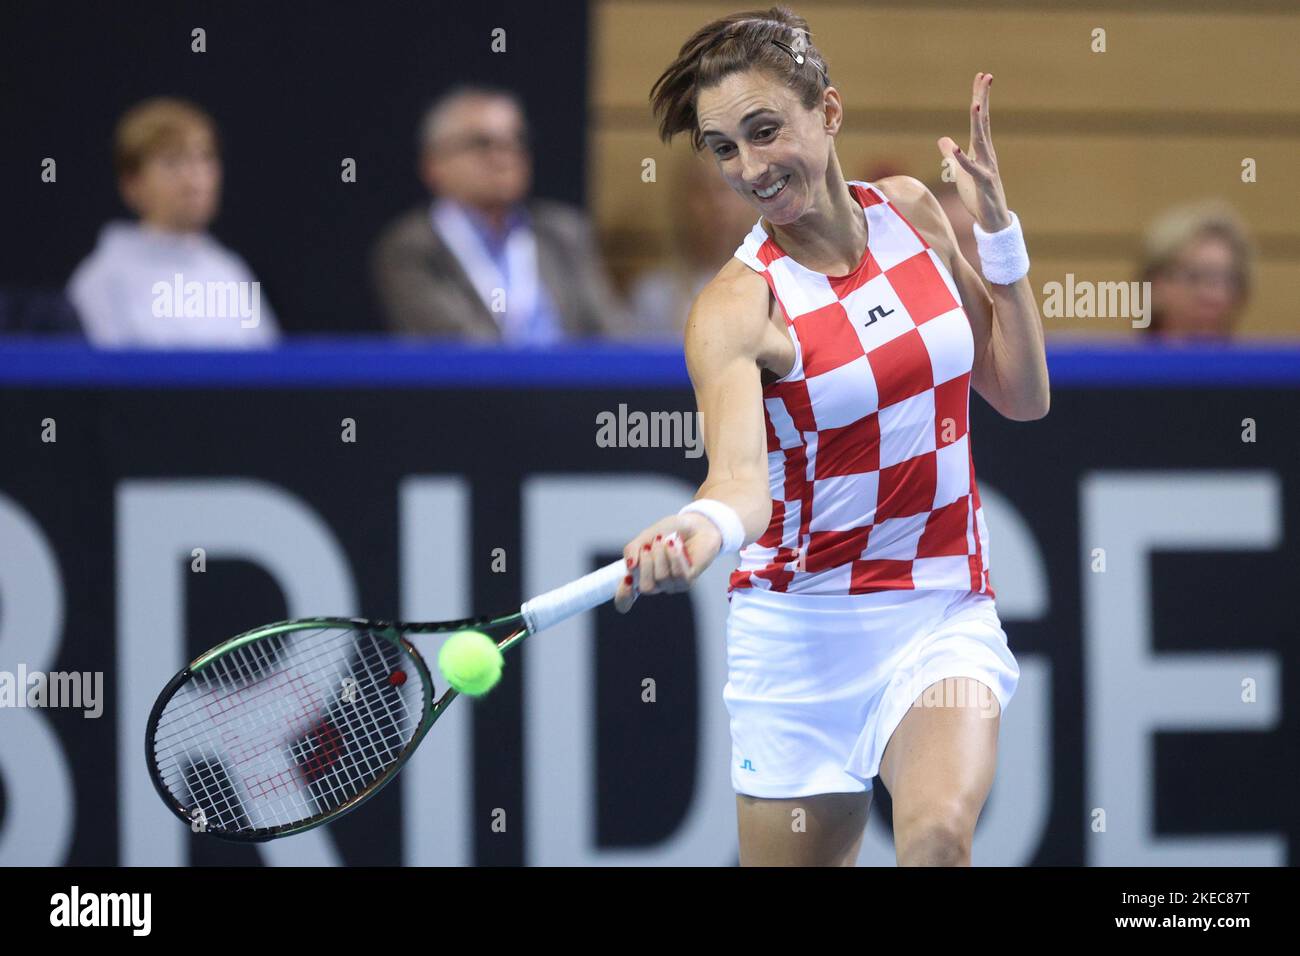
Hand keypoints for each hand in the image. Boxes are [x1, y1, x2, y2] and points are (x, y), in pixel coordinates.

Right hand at [613, 512, 722, 612]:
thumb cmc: (670, 531)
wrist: (695, 525)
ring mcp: (671, 585)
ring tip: (666, 540)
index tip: (626, 579)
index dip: (623, 596)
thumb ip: (632, 549)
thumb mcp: (646, 536)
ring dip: (662, 556)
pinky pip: (678, 574)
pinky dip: (675, 557)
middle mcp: (655, 584)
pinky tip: (676, 544)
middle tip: (650, 546)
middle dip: (646, 563)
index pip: (626, 600)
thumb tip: (629, 565)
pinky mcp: (687, 581)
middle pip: (645, 587)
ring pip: (662, 579)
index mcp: (640, 576)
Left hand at [937, 72, 1010, 231]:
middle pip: (984, 122)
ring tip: (976, 104)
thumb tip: (943, 139)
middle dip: (983, 99)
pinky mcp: (983, 183)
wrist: (993, 221)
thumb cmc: (978, 196)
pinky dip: (962, 158)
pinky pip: (971, 169)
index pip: (980, 120)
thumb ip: (952, 156)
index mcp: (981, 150)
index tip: (981, 76)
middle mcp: (987, 154)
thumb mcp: (960, 173)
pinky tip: (955, 147)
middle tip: (986, 76)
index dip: (979, 98)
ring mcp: (987, 167)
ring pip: (982, 141)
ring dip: (979, 123)